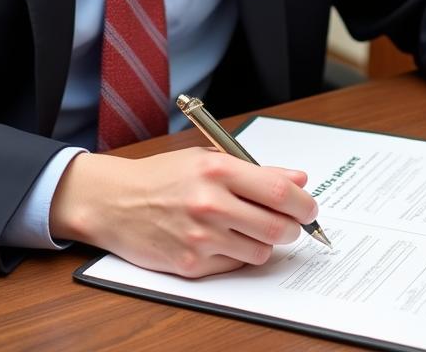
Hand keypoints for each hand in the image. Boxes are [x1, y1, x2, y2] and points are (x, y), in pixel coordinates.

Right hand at [49, 146, 317, 276]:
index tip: (309, 207)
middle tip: (291, 224)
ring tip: (248, 228)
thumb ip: (256, 170)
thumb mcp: (208, 159)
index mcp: (218, 170)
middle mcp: (210, 204)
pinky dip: (237, 255)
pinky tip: (223, 239)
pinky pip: (234, 266)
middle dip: (292, 228)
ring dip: (264, 243)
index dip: (304, 203)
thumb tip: (299, 179)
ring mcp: (200, 238)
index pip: (280, 192)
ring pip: (260, 251)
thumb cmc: (163, 177)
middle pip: (277, 227)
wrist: (116, 202)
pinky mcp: (190, 265)